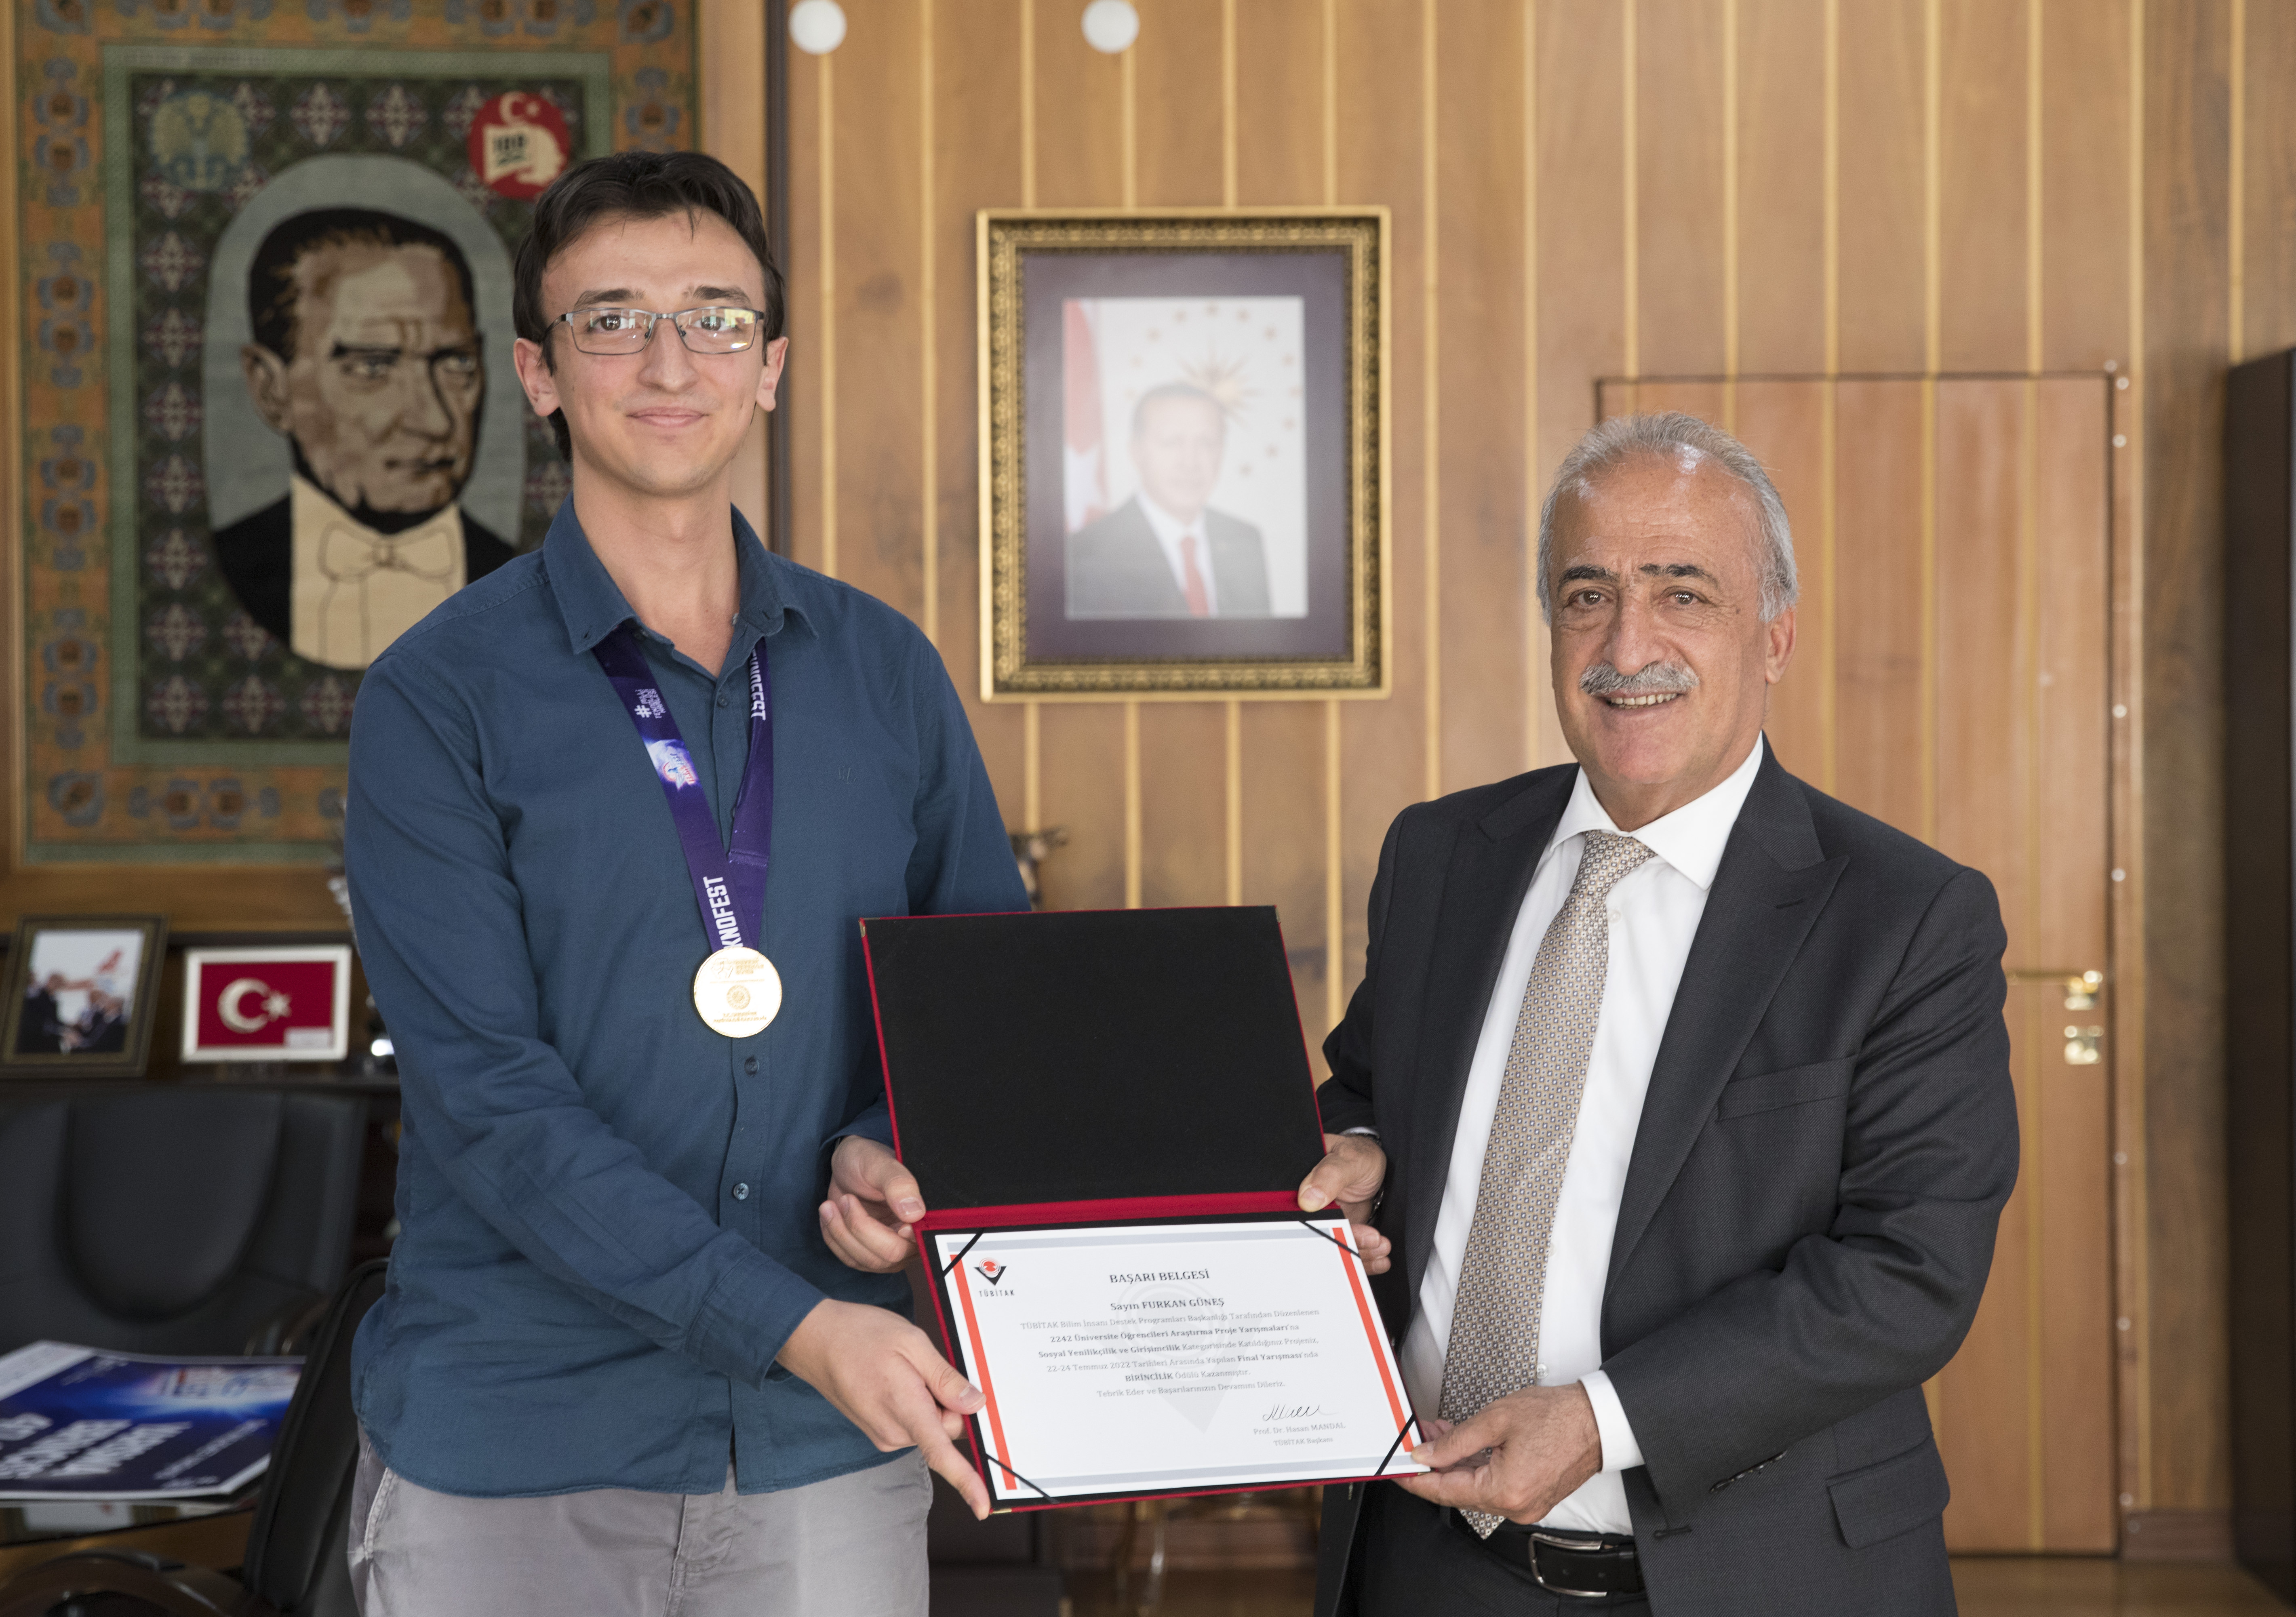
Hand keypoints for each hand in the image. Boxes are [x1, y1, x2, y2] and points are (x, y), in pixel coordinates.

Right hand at [778, 1297, 992, 1518]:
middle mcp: (894, 1432)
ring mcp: (884, 1435)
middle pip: (946, 1429)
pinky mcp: (879, 1431)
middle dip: (949, 1401)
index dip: (966, 1482)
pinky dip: (916, 1402)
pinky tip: (895, 1378)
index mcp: (905, 1410)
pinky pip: (914, 1423)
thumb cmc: (858, 1336)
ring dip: (929, 1399)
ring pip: (930, 1424)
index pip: (941, 1454)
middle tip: (924, 1367)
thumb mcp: (911, 1342)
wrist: (814, 1340)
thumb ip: (945, 1377)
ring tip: (902, 1370)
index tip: (982, 1507)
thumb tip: (974, 1404)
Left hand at [821, 1136, 924, 1273]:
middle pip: (887, 1256)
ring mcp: (889, 1249)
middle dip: (859, 1228)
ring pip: (865, 1260)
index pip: (914, 1243)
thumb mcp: (881, 1164)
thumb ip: (900, 1185)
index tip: (872, 1218)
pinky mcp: (867, 1252)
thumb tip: (915, 1213)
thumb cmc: (868, 1159)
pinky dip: (834, 1238)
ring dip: (841, 1232)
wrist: (849, 1162)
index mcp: (923, 1217)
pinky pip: (849, 1258)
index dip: (893, 1239)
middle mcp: (910, 1239)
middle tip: (845, 1199)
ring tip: (831, 1204)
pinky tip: (830, 1215)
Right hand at [1296, 1132, 1392, 1274]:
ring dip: (1358, 1252)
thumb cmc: (1359, 1156)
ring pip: (1333, 1247)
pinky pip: (1347, 1252)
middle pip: (1316, 1234)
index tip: (1338, 1230)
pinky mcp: (1340, 1234)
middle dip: (1343, 1243)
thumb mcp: (1348, 1159)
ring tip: (1380, 1244)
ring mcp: (1325, 1222)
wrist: (1376, 1167)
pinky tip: (1379, 1257)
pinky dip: (1364, 1259)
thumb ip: (1329, 1175)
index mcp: (1297, 1186)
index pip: (1294, 1212)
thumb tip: (1307, 1199)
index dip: (1313, 1225)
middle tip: (1369, 1239)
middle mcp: (1306, 1207)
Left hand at [1397, 1384, 1602, 1524]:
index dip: (1416, 1480)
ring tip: (1439, 1434)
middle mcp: (1515, 1506)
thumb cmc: (1558, 1417)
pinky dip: (1476, 1468)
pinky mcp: (1531, 1497)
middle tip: (1418, 1438)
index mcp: (1505, 1490)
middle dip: (1434, 1464)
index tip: (1396, 1471)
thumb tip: (1426, 1455)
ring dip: (1454, 1464)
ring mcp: (1525, 1504)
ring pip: (1474, 1488)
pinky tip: (1464, 1447)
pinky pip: (1493, 1487)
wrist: (1598, 1421)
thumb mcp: (1496, 1420)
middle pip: (1458, 1491)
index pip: (1445, 1491)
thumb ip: (1456, 1441)